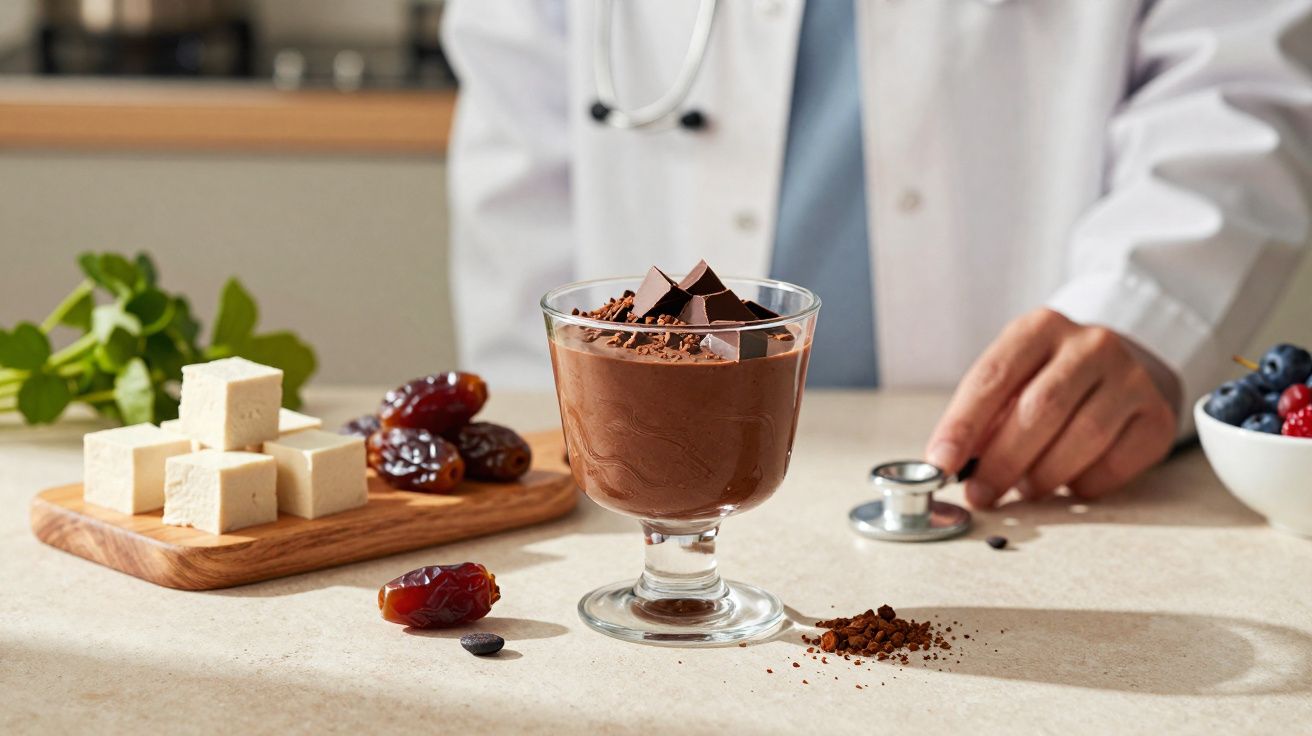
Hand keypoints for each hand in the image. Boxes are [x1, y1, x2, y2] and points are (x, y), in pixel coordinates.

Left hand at [925, 308, 1177, 507]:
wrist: (1117, 370)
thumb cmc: (1047, 380)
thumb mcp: (1009, 382)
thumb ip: (980, 418)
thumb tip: (947, 465)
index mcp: (1040, 328)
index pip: (993, 376)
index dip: (963, 425)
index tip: (940, 464)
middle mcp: (1090, 344)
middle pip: (1040, 409)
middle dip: (1002, 461)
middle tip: (980, 494)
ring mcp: (1131, 378)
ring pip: (1082, 437)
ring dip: (1043, 476)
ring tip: (1024, 490)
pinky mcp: (1156, 416)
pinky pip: (1115, 463)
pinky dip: (1082, 484)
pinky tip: (1068, 483)